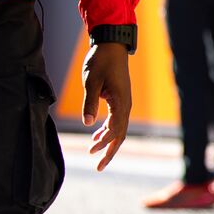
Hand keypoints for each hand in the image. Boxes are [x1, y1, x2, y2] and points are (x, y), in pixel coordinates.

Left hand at [81, 41, 132, 169]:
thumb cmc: (101, 61)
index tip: (91, 151)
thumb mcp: (92, 81)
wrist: (112, 45)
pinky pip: (116, 120)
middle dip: (110, 151)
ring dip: (108, 142)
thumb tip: (88, 124)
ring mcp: (124, 103)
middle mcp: (126, 105)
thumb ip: (90, 103)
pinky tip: (97, 135)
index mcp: (121, 102)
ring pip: (119, 129)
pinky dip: (108, 130)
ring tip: (94, 153)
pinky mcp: (120, 99)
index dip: (104, 143)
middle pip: (121, 135)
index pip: (115, 129)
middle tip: (99, 167)